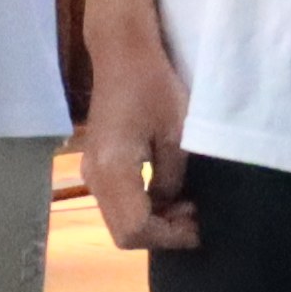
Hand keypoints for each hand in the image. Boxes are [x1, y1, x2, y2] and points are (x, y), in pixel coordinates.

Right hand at [77, 40, 198, 254]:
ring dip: (153, 224)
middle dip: (162, 234)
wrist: (122, 54)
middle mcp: (94, 178)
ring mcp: (91, 174)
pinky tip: (168, 194)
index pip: (135, 230)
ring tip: (185, 205)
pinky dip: (144, 210)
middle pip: (124, 235)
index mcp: (113, 170)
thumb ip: (172, 179)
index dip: (169, 236)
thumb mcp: (177, 135)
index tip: (198, 226)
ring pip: (120, 223)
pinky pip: (118, 205)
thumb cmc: (154, 86)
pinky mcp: (97, 167)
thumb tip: (170, 205)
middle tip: (194, 216)